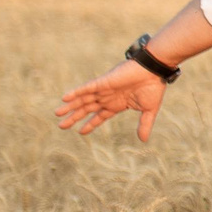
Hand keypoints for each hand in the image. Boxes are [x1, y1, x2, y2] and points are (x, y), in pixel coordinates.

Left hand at [54, 60, 170, 141]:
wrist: (154, 71)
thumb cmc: (154, 87)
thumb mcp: (149, 110)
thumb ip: (144, 124)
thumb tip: (143, 140)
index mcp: (117, 104)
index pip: (99, 116)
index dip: (90, 124)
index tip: (80, 132)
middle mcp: (108, 97)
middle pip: (87, 109)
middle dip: (74, 117)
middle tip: (61, 126)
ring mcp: (104, 90)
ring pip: (83, 99)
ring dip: (70, 106)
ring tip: (57, 113)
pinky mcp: (103, 82)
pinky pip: (86, 88)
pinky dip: (75, 92)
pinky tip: (65, 98)